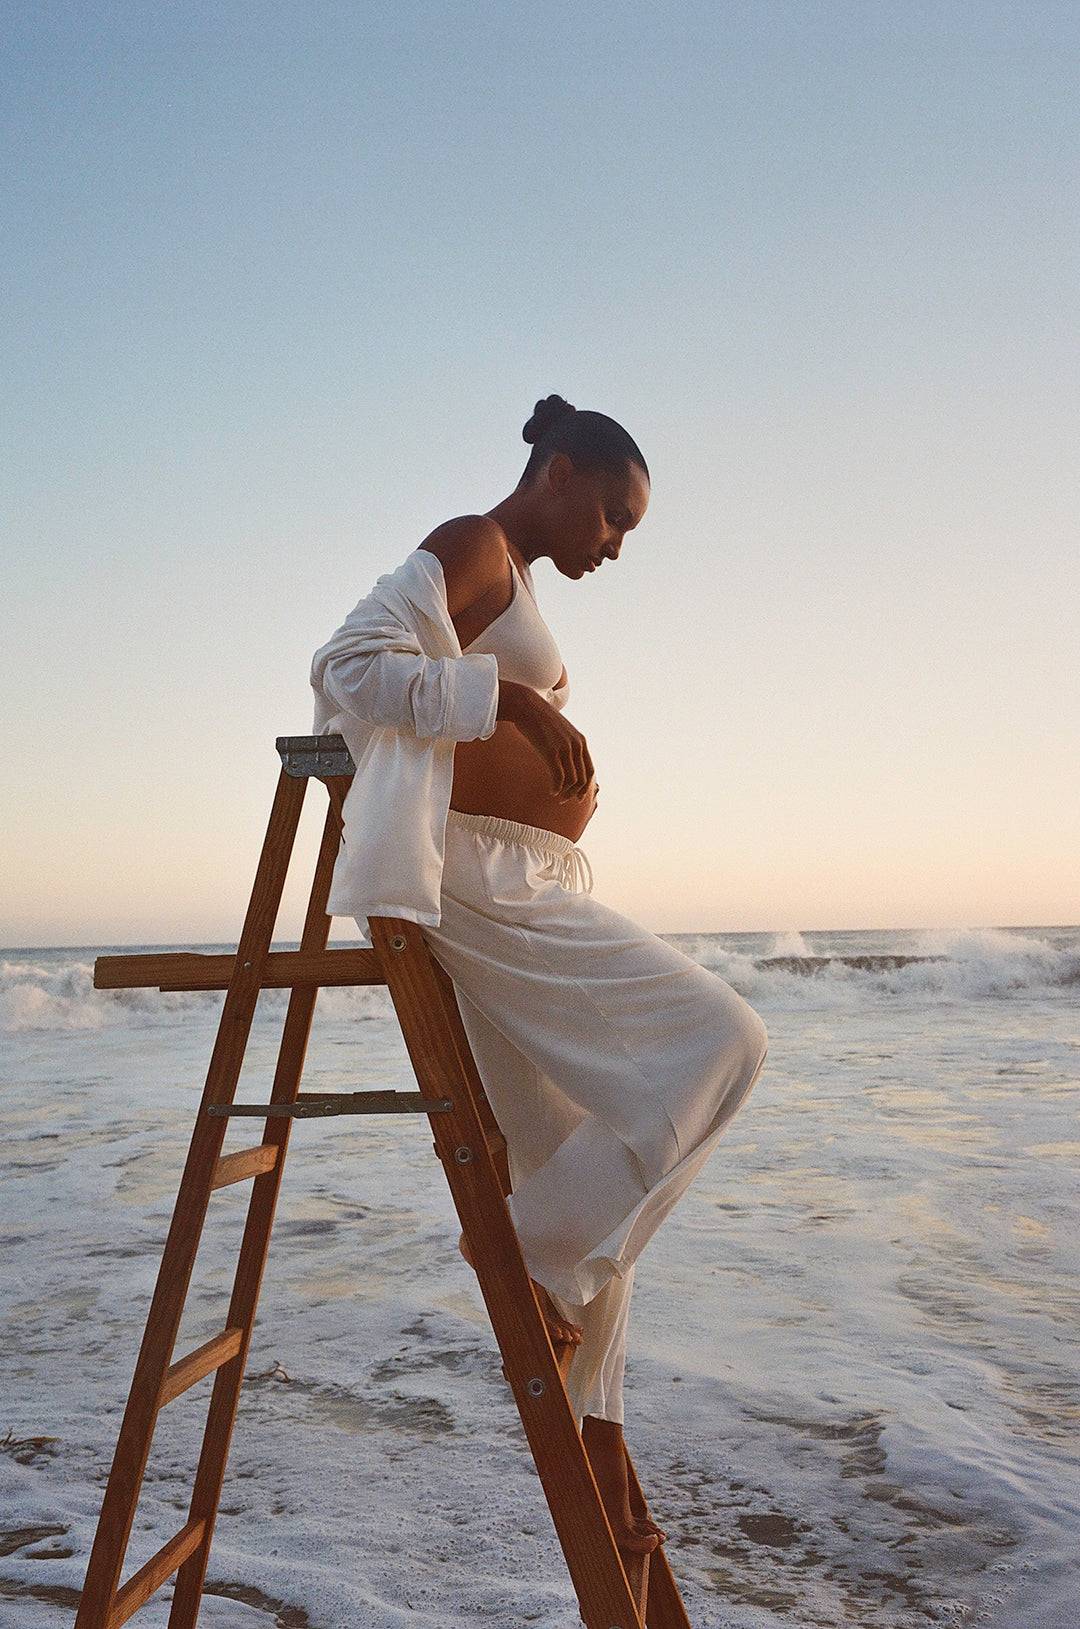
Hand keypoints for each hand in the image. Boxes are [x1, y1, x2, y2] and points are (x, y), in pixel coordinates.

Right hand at [497, 682, 593, 800]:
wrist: (526, 706)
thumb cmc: (539, 720)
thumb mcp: (559, 730)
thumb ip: (566, 742)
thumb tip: (563, 756)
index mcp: (581, 740)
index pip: (590, 770)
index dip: (586, 786)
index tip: (579, 796)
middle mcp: (576, 745)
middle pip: (583, 778)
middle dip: (576, 793)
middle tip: (566, 800)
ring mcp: (565, 748)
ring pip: (572, 780)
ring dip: (566, 793)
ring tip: (558, 797)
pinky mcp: (551, 752)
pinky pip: (559, 777)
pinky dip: (556, 788)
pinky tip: (551, 792)